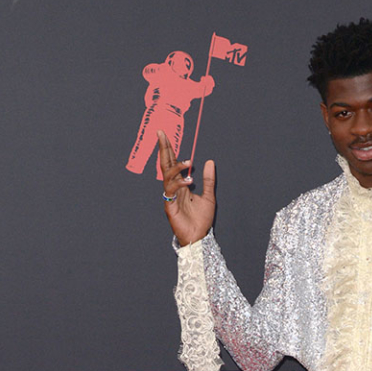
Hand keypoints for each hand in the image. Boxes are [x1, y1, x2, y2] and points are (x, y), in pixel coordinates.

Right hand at [158, 129, 215, 245]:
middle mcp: (174, 188)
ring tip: (189, 162)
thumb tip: (210, 161)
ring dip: (177, 167)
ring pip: (167, 176)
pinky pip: (170, 190)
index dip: (169, 149)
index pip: (172, 163)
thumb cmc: (202, 219)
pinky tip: (189, 181)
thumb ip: (209, 180)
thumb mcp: (209, 196)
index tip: (165, 134)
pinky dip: (179, 183)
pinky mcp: (169, 206)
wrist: (199, 237)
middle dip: (163, 149)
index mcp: (181, 184)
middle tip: (162, 133)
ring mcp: (170, 196)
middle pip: (165, 164)